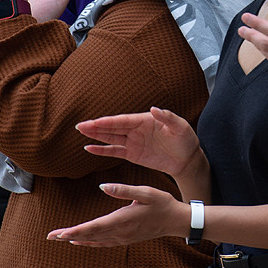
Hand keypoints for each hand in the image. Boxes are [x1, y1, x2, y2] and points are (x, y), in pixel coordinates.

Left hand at [46, 183, 185, 245]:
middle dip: (68, 236)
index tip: (60, 233)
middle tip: (50, 236)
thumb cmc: (162, 203)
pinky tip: (81, 242)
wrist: (175, 221)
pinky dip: (89, 243)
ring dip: (76, 240)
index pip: (93, 226)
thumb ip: (123, 190)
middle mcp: (120, 231)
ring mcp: (122, 237)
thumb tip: (102, 186)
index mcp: (123, 219)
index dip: (75, 230)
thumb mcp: (145, 192)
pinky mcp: (125, 239)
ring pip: (94, 240)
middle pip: (89, 235)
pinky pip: (103, 243)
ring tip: (60, 238)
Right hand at [76, 107, 201, 180]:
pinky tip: (89, 148)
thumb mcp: (180, 126)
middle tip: (80, 125)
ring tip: (82, 132)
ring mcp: (133, 142)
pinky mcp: (133, 154)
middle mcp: (137, 129)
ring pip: (111, 138)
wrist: (187, 159)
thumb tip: (153, 109)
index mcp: (145, 120)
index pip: (123, 120)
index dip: (109, 122)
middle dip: (96, 126)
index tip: (95, 122)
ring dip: (96, 136)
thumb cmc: (185, 139)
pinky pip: (115, 151)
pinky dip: (102, 150)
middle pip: (113, 127)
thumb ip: (167, 117)